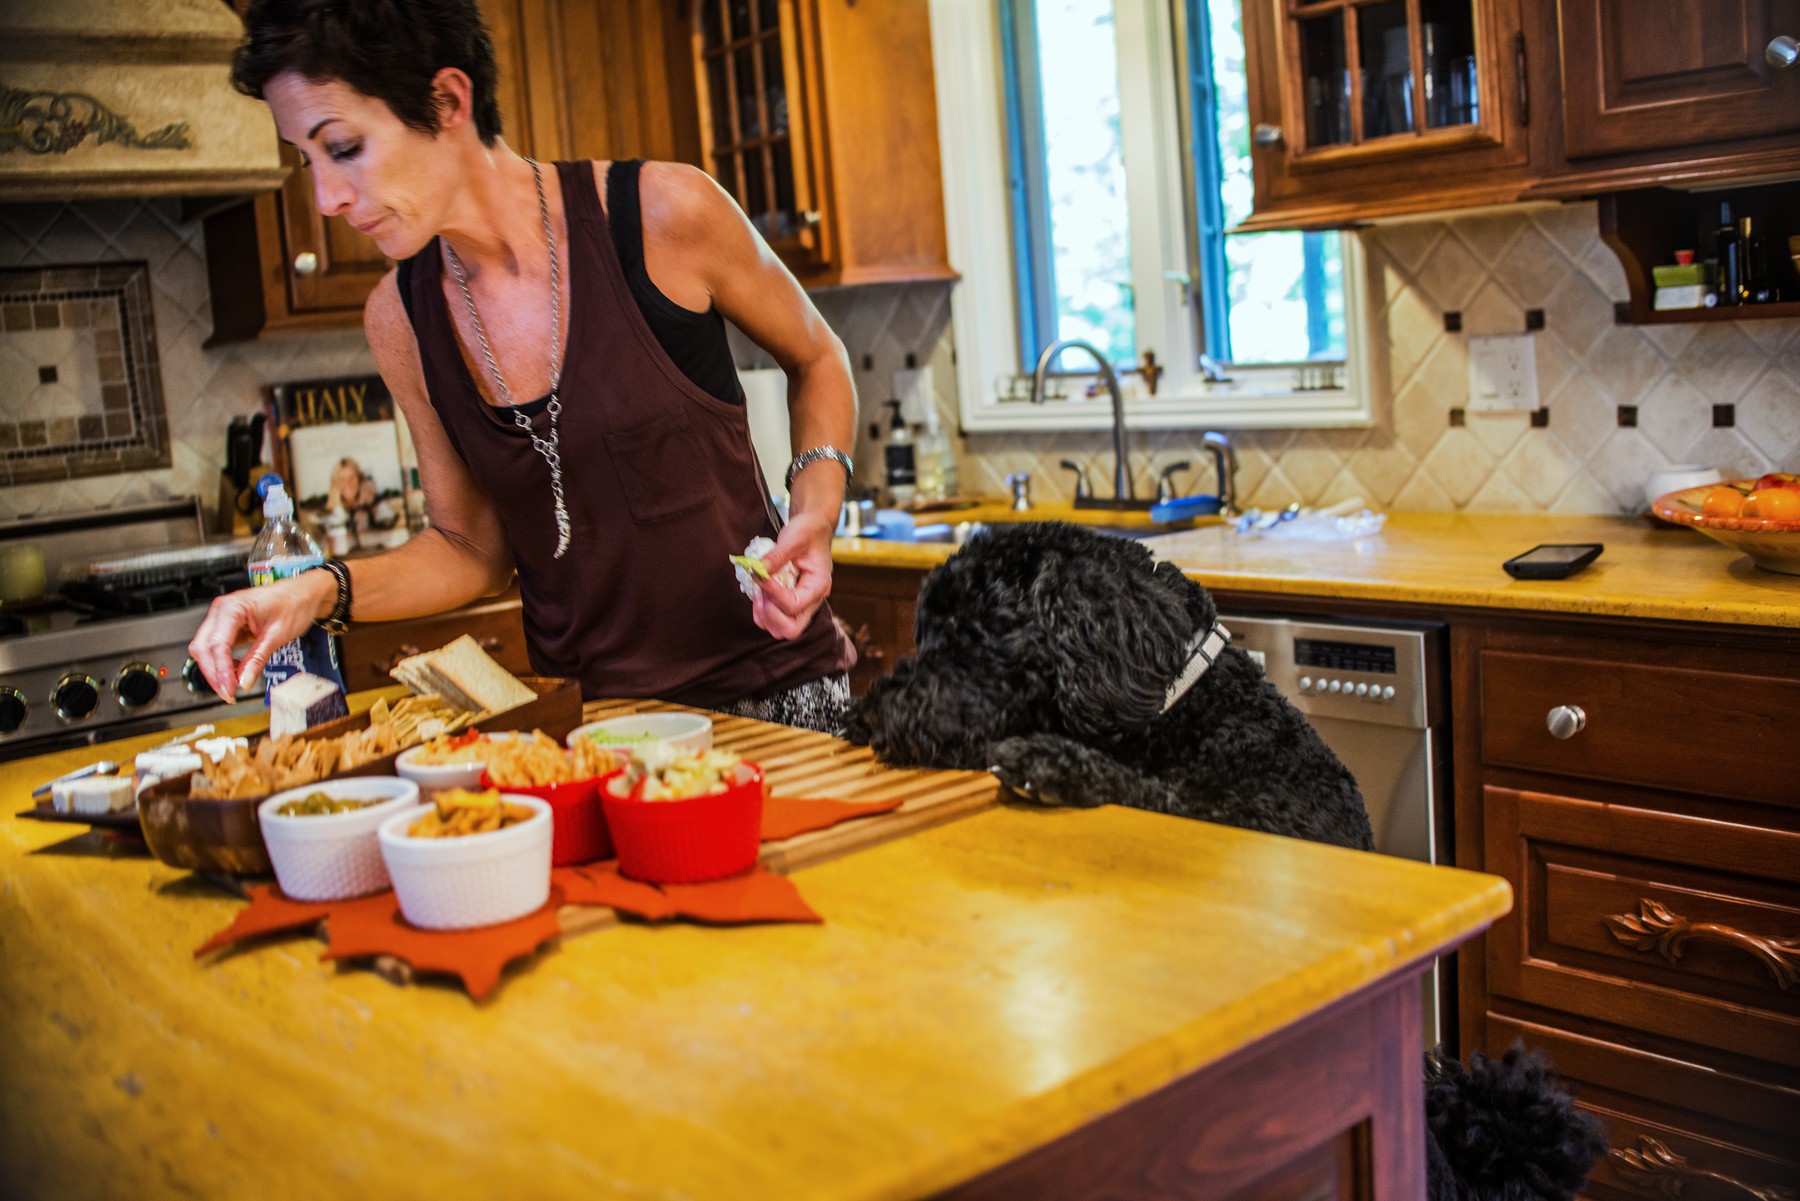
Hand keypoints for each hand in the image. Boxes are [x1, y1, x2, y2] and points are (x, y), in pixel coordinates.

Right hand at [187, 570, 334, 701]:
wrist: (304, 594)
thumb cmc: (294, 604)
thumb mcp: (277, 635)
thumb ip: (257, 659)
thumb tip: (243, 681)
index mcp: (231, 607)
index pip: (217, 645)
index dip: (220, 671)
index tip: (228, 689)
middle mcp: (221, 610)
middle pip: (203, 648)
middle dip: (213, 673)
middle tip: (227, 693)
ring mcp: (222, 618)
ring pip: (206, 649)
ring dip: (216, 669)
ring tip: (233, 684)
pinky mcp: (228, 626)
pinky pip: (217, 647)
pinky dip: (223, 662)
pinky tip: (236, 671)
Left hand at [750, 511, 833, 639]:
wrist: (813, 528)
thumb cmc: (808, 531)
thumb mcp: (794, 538)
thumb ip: (776, 556)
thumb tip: (757, 571)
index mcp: (819, 585)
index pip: (793, 604)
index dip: (773, 594)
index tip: (760, 576)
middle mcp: (812, 601)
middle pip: (791, 629)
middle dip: (770, 614)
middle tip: (760, 592)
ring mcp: (802, 605)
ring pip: (781, 630)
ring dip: (764, 615)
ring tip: (758, 592)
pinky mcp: (791, 603)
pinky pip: (774, 621)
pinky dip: (762, 613)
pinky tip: (758, 594)